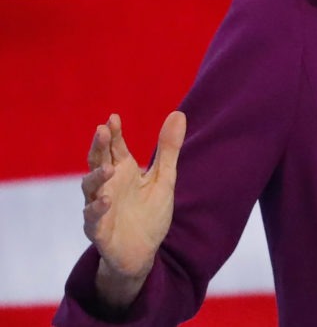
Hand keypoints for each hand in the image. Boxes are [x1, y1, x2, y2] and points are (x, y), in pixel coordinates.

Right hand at [81, 112, 184, 304]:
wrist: (143, 251)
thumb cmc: (149, 213)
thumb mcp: (164, 179)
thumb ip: (168, 149)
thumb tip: (178, 114)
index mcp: (123, 172)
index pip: (115, 148)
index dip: (113, 134)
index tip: (113, 118)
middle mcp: (108, 186)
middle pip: (98, 162)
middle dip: (99, 147)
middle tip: (101, 130)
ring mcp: (100, 206)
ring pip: (90, 188)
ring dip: (97, 176)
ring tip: (108, 167)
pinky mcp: (98, 229)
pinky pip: (92, 217)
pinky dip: (97, 208)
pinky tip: (106, 200)